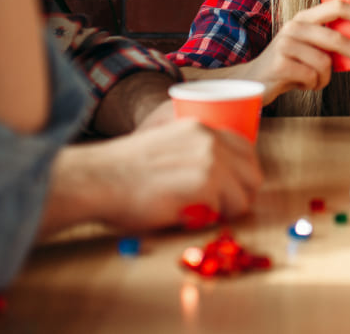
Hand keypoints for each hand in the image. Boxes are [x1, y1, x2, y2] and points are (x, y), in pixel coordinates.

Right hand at [46, 118, 262, 234]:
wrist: (97, 179)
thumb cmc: (122, 170)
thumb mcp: (166, 144)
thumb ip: (193, 152)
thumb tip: (219, 176)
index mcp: (202, 128)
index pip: (245, 149)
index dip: (243, 174)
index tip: (234, 189)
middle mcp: (211, 140)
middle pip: (252, 175)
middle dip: (242, 196)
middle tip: (223, 211)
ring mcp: (211, 161)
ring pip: (242, 197)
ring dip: (225, 211)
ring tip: (199, 215)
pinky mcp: (205, 184)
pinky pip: (224, 211)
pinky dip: (209, 220)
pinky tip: (187, 217)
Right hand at [227, 0, 349, 102]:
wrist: (253, 80)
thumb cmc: (288, 64)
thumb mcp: (306, 46)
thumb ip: (327, 41)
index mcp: (304, 18)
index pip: (336, 6)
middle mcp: (294, 27)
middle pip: (337, 38)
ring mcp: (285, 44)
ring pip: (325, 64)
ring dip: (326, 78)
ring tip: (313, 80)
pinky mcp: (280, 63)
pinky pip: (313, 77)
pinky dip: (313, 85)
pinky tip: (301, 84)